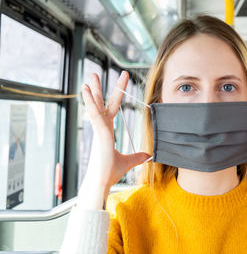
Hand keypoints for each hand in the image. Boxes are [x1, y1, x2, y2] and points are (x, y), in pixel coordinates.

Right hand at [79, 71, 150, 208]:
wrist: (102, 182)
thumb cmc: (109, 172)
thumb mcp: (128, 161)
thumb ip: (138, 156)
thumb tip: (148, 154)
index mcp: (107, 131)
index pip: (111, 108)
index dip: (116, 94)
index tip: (120, 83)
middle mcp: (101, 128)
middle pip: (103, 103)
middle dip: (104, 88)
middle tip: (97, 73)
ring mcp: (99, 131)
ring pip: (96, 107)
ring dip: (93, 91)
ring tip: (90, 76)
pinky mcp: (99, 134)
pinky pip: (95, 116)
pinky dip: (91, 103)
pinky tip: (87, 91)